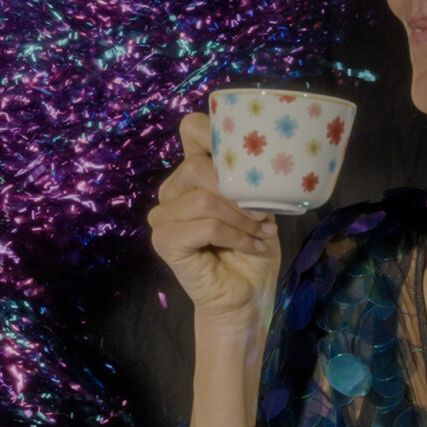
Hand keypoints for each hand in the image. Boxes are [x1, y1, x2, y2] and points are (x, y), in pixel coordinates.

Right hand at [149, 111, 279, 327]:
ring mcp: (162, 218)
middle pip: (196, 167)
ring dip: (241, 217)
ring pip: (204, 199)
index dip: (215, 132)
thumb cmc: (251, 249)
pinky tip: (251, 247)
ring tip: (262, 232)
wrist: (245, 296)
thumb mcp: (258, 205)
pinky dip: (235, 236)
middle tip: (264, 215)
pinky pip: (205, 226)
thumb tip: (260, 156)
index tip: (251, 157)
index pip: (192, 130)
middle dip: (238, 190)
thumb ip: (248, 178)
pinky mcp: (165, 242)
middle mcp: (170, 192)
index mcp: (190, 175)